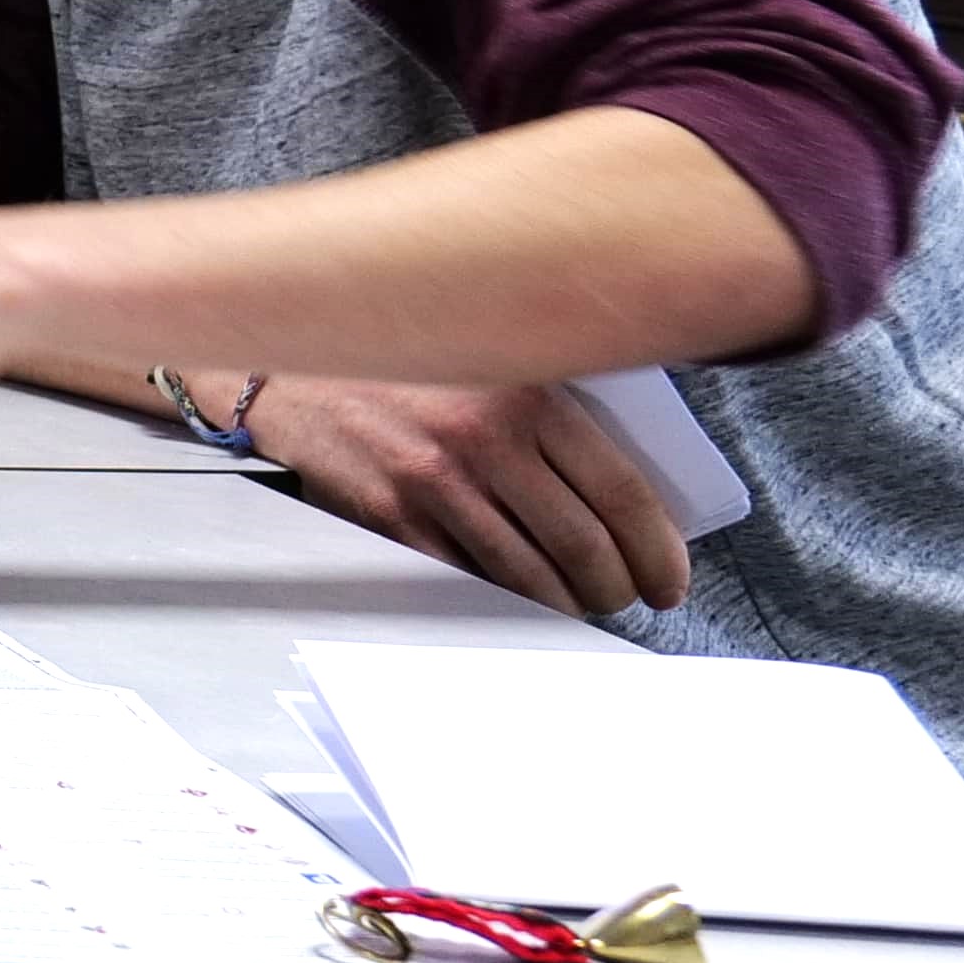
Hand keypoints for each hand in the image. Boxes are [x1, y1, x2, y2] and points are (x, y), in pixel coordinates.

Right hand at [241, 376, 693, 618]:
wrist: (296, 358)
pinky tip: (516, 598)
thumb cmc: (407, 360)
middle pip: (581, 546)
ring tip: (578, 604)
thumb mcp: (496, 361)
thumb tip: (620, 498)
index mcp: (528, 395)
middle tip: (625, 598)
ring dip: (564, 604)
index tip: (667, 579)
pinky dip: (499, 600)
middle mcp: (482, 440)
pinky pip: (462, 578)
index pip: (622, 493)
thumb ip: (554, 414)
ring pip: (526, 575)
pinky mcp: (388, 516)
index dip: (658, 551)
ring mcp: (431, 483)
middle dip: (616, 589)